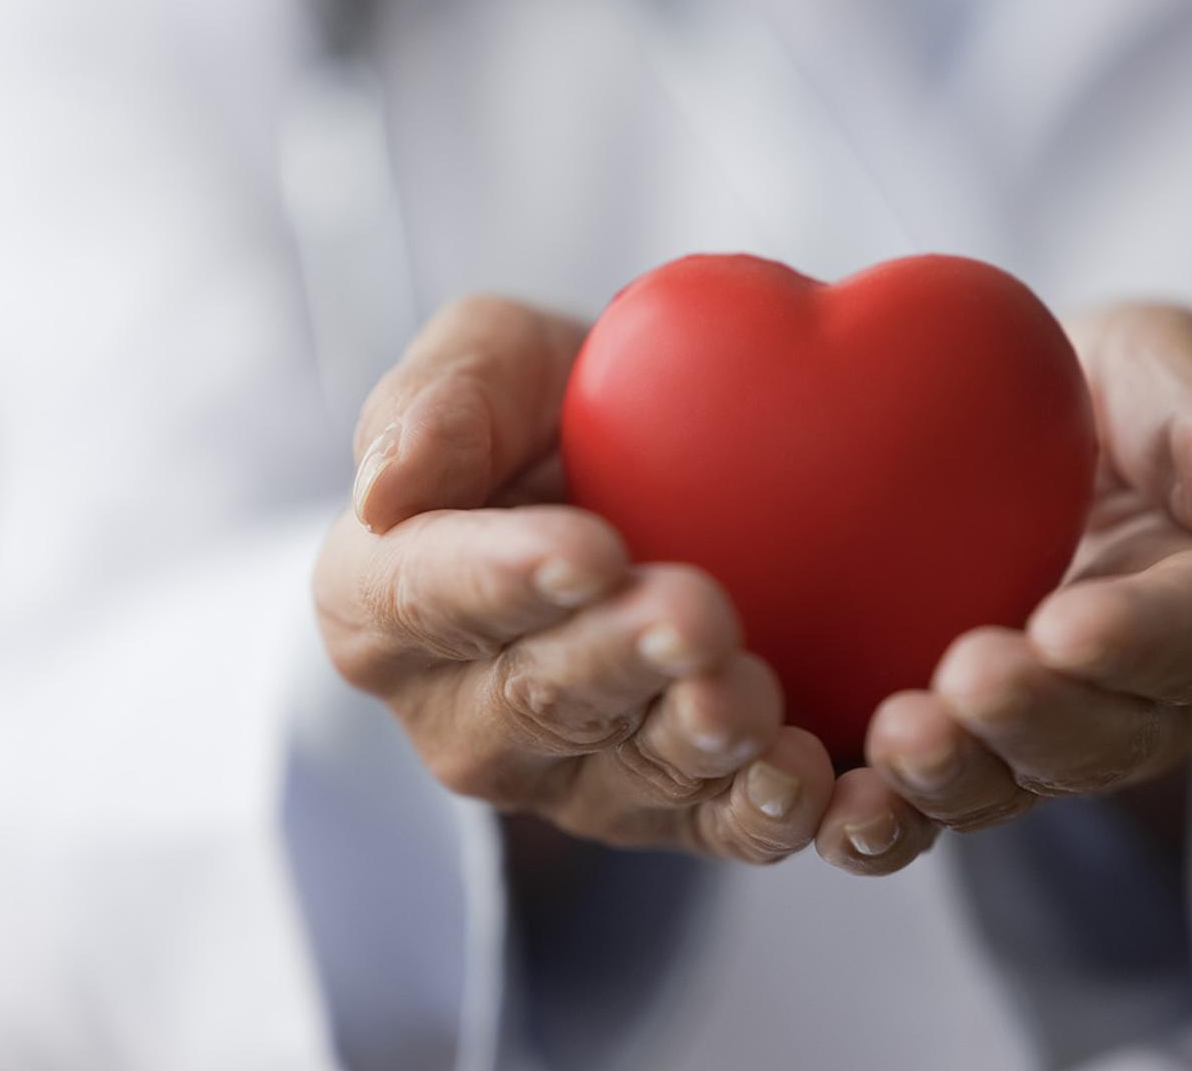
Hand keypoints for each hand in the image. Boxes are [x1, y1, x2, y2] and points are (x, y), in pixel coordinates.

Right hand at [314, 297, 836, 862]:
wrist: (670, 471)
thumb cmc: (558, 413)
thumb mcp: (494, 359)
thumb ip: (438, 400)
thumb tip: (384, 487)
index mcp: (385, 606)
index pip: (424, 595)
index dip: (502, 577)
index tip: (587, 550)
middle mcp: (462, 714)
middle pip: (536, 698)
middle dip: (619, 660)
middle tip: (695, 616)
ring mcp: (564, 780)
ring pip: (627, 776)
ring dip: (695, 740)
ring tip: (751, 697)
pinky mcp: (668, 815)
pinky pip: (712, 831)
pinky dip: (761, 812)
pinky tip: (806, 781)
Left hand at [820, 304, 1191, 874]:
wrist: (1007, 434)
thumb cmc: (1099, 390)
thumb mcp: (1162, 370)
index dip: (1142, 639)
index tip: (1073, 623)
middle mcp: (1154, 697)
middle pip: (1111, 735)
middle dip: (1039, 720)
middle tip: (969, 679)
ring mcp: (1055, 739)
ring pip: (1016, 785)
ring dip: (957, 778)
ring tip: (894, 741)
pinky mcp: (964, 755)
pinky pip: (927, 804)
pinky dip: (882, 817)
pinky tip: (830, 810)